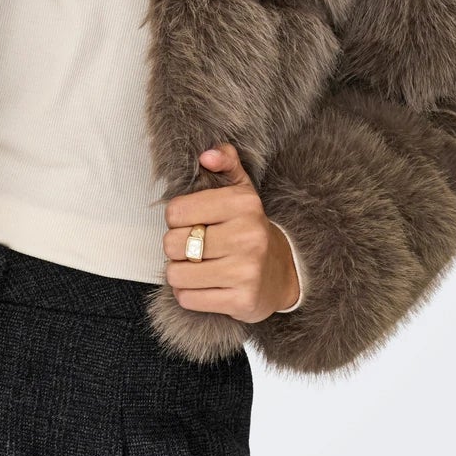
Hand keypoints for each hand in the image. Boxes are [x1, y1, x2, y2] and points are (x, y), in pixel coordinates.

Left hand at [162, 143, 299, 319]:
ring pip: (176, 274)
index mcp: (243, 203)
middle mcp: (247, 235)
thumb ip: (226, 162)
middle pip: (172, 244)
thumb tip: (206, 154)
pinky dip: (189, 294)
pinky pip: (188, 298)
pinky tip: (206, 286)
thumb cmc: (249, 229)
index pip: (175, 211)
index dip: (176, 220)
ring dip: (180, 273)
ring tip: (199, 267)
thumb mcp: (241, 190)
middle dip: (176, 248)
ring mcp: (246, 270)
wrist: (283, 274)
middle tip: (195, 248)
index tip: (193, 222)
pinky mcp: (241, 300)